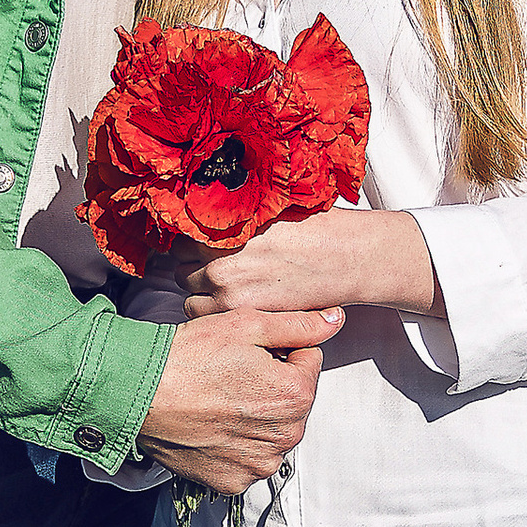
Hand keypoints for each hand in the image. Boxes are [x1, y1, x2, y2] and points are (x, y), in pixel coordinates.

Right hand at [139, 304, 343, 494]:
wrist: (139, 394)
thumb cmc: (190, 355)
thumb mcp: (247, 324)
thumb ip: (300, 324)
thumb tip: (336, 319)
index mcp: (297, 395)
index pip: (308, 364)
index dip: (280, 352)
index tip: (249, 353)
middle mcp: (286, 437)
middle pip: (292, 402)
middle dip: (271, 386)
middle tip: (231, 374)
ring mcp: (259, 464)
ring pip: (271, 431)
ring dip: (255, 417)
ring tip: (219, 399)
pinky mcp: (233, 482)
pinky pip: (247, 458)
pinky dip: (235, 444)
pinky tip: (212, 425)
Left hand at [175, 208, 440, 322]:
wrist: (346, 257)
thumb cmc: (313, 228)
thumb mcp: (268, 210)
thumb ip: (234, 218)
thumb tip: (209, 216)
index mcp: (222, 223)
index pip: (180, 237)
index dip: (192, 243)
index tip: (200, 247)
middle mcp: (217, 253)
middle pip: (180, 266)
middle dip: (195, 268)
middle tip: (218, 269)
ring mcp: (226, 285)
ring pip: (189, 294)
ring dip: (202, 292)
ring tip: (227, 290)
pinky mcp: (239, 310)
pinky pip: (205, 316)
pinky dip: (215, 313)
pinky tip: (235, 306)